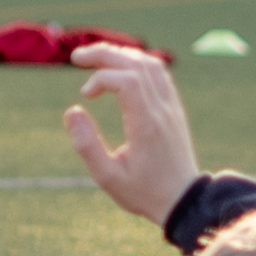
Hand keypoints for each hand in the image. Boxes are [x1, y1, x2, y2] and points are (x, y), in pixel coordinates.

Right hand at [61, 46, 198, 225]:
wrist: (184, 201)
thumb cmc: (143, 192)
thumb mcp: (107, 177)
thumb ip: (86, 145)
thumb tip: (72, 111)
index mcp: (146, 126)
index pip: (127, 81)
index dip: (100, 79)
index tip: (84, 96)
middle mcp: (162, 111)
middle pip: (137, 64)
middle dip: (104, 53)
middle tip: (77, 57)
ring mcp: (172, 108)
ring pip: (151, 64)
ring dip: (122, 55)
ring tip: (97, 58)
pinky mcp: (175, 110)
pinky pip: (160, 74)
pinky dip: (137, 63)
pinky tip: (120, 69)